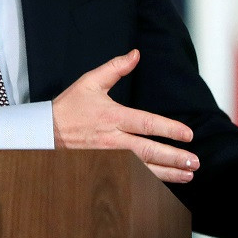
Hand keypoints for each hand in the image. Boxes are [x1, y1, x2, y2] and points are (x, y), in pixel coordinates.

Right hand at [52, 49, 199, 182]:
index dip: (169, 130)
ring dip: (167, 174)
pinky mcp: (104, 169)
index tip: (188, 135)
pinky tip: (165, 182)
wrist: (44, 133)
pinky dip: (149, 182)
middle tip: (194, 162)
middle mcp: (112, 140)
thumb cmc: (68, 107)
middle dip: (174, 158)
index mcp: (112, 117)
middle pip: (148, 152)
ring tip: (187, 175)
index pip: (146, 124)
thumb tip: (136, 54)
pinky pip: (130, 178)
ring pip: (142, 169)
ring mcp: (108, 158)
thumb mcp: (90, 82)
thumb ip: (115, 68)